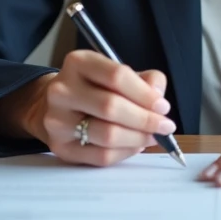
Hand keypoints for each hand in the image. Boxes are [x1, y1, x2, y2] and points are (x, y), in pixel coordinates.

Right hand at [0, 51, 177, 166]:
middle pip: (111, 107)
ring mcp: (57, 120)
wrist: (56, 106)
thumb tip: (158, 98)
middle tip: (164, 125)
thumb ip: (145, 80)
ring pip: (107, 134)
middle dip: (145, 119)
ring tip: (151, 136)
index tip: (163, 106)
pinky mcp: (60, 147)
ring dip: (138, 138)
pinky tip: (134, 145)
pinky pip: (101, 156)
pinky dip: (125, 152)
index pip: (116, 76)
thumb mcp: (117, 73)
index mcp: (78, 63)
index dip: (144, 94)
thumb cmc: (94, 89)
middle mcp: (62, 90)